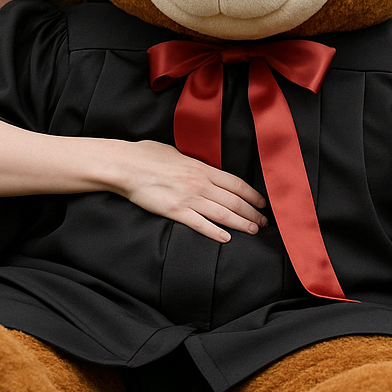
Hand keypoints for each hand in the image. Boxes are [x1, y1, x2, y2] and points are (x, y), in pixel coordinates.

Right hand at [110, 140, 266, 242]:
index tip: (262, 203)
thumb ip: (195, 163)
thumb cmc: (148, 155)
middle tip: (264, 222)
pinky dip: (216, 232)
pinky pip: (200, 224)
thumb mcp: (178, 153)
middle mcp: (200, 184)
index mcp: (202, 168)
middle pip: (235, 201)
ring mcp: (188, 198)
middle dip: (252, 212)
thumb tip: (205, 169)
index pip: (236, 184)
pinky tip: (226, 238)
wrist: (127, 166)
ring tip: (253, 230)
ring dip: (242, 223)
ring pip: (223, 214)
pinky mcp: (175, 211)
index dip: (252, 195)